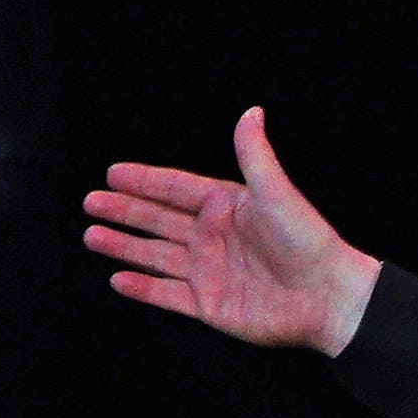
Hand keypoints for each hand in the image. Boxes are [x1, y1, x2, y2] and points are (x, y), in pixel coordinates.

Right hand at [83, 107, 381, 354]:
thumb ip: (254, 154)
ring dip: (124, 246)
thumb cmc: (307, 242)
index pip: (176, 190)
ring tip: (91, 236)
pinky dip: (142, 288)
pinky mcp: (210, 306)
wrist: (327, 298)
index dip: (145, 182)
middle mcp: (214, 238)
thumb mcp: (276, 192)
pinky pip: (168, 294)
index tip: (112, 173)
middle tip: (90, 202)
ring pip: (156, 256)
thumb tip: (252, 111)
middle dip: (124, 211)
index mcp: (227, 207)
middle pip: (159, 221)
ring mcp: (209, 272)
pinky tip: (117, 278)